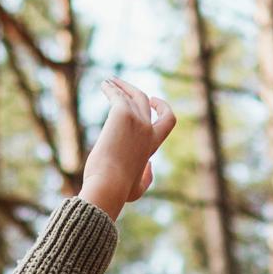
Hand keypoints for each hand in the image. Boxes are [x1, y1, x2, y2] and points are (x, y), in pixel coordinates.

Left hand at [81, 76, 175, 219]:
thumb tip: (149, 166)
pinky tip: (104, 85)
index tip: (153, 101)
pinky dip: (111, 88)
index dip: (162, 108)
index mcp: (152, 144)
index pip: (168, 120)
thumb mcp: (138, 189)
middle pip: (145, 100)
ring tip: (107, 82)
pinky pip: (117, 95)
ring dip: (119, 86)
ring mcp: (136, 120)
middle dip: (134, 90)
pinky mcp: (122, 114)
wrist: (108, 185)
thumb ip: (147, 178)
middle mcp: (147, 129)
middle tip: (121, 85)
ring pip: (131, 94)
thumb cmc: (118, 191)